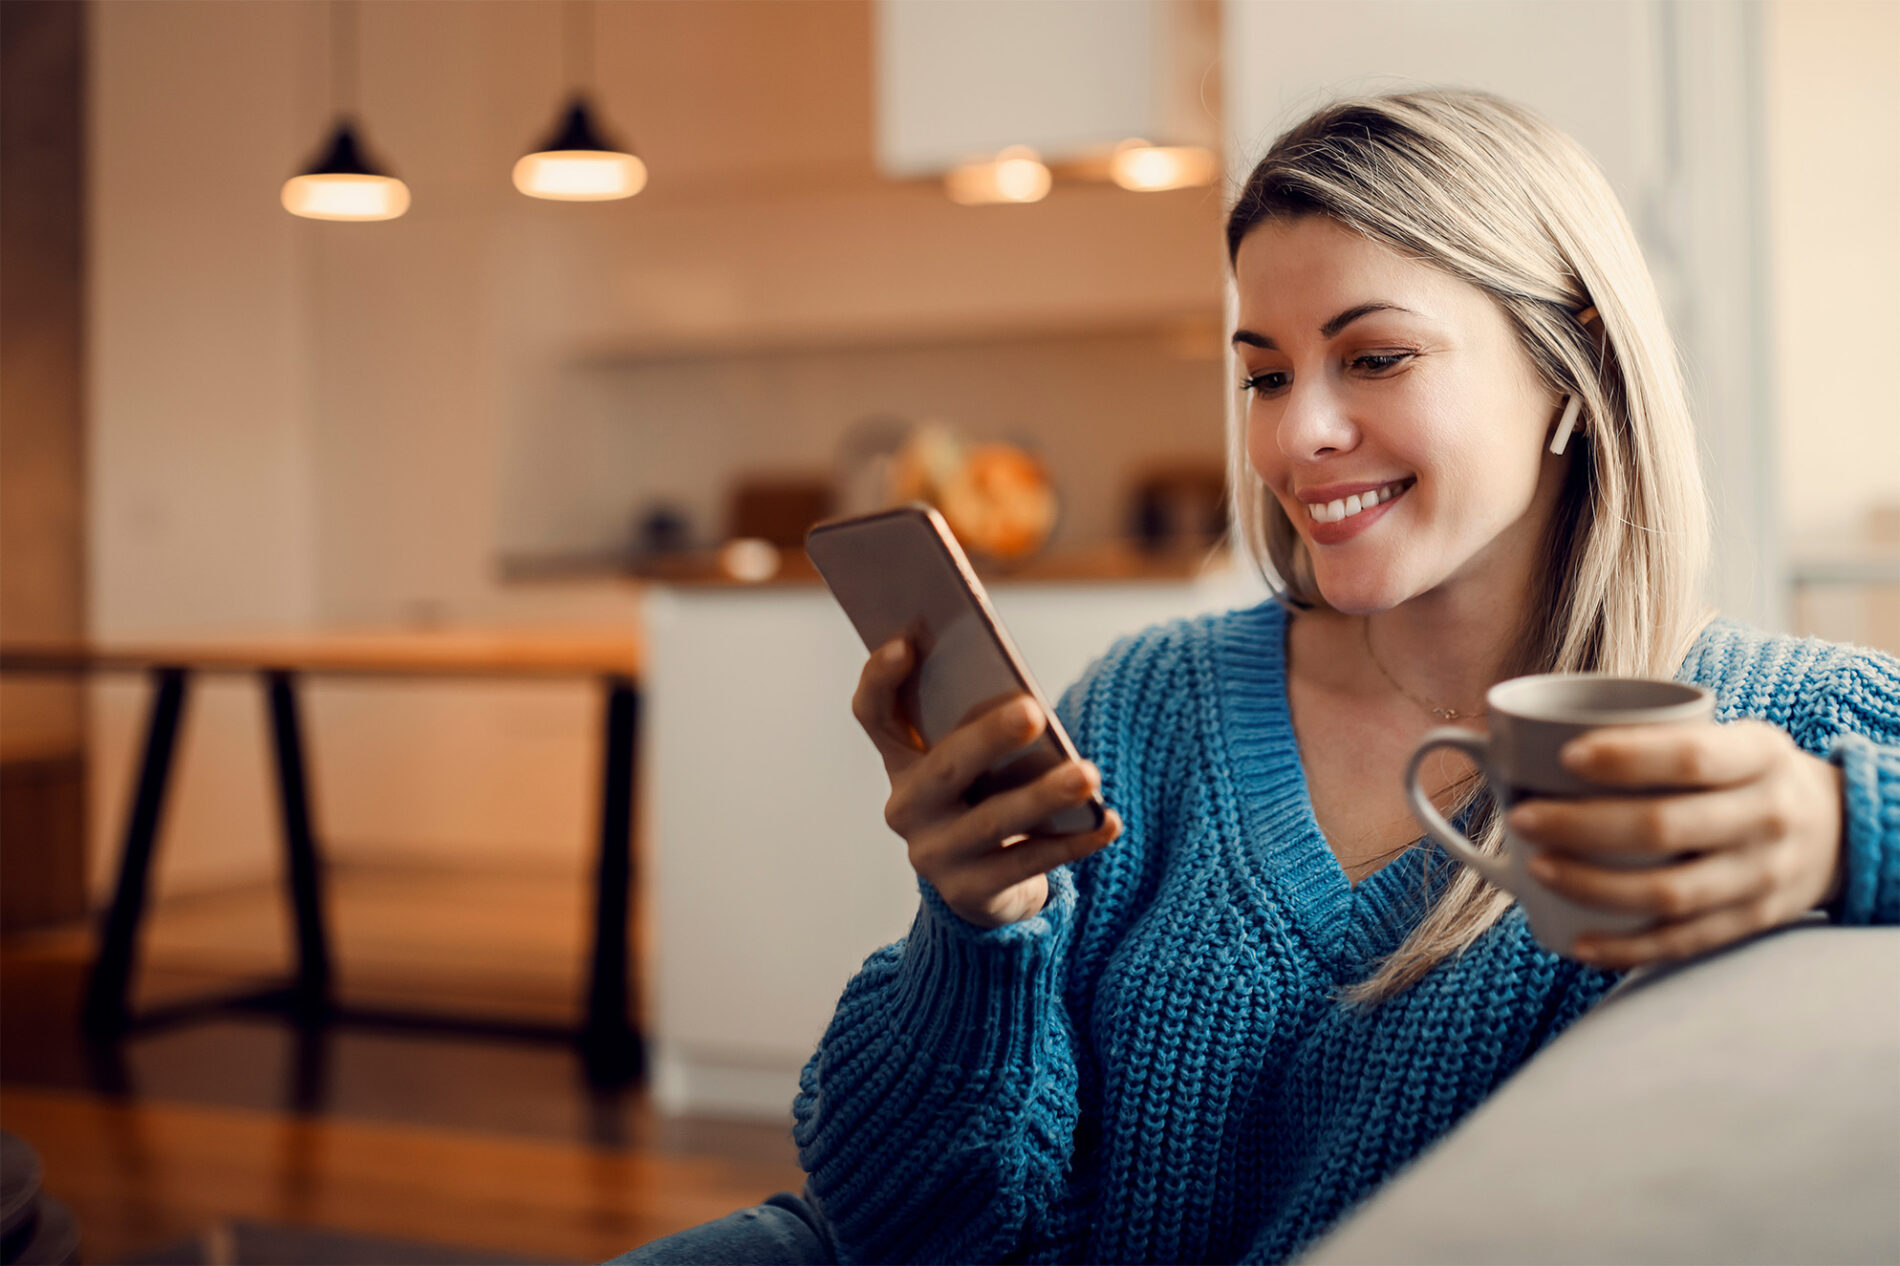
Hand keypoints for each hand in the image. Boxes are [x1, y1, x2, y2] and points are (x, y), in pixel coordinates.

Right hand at [851, 637, 1121, 929]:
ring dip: (1043, 795)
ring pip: (992, 821)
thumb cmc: (987, 797)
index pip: (874, 714)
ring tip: (1089, 773)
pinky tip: (1107, 821)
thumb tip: (1027, 700)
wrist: (985, 887)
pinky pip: (1028, 864)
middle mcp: (907, 808)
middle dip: (988, 737)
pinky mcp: (969, 894)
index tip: (906, 642)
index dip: (880, 679)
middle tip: (1033, 710)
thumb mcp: (975, 762)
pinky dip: (1073, 841)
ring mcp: (934, 855)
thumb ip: (981, 727)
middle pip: (944, 768)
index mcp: (902, 761)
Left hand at [1508, 720, 1844, 969]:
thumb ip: (1649, 734)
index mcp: (1759, 754)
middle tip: (1521, 816)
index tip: (1563, 756)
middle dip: (1581, 825)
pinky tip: (1577, 942)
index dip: (1625, 758)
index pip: (1689, 756)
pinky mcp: (1753, 921)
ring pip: (1669, 892)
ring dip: (1592, 885)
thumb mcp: (1726, 736)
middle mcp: (1768, 815)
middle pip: (1665, 827)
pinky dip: (1626, 948)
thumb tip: (1500, 733)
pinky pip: (1683, 942)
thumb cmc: (1745, 773)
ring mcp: (1763, 875)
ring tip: (1536, 867)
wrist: (1841, 830)